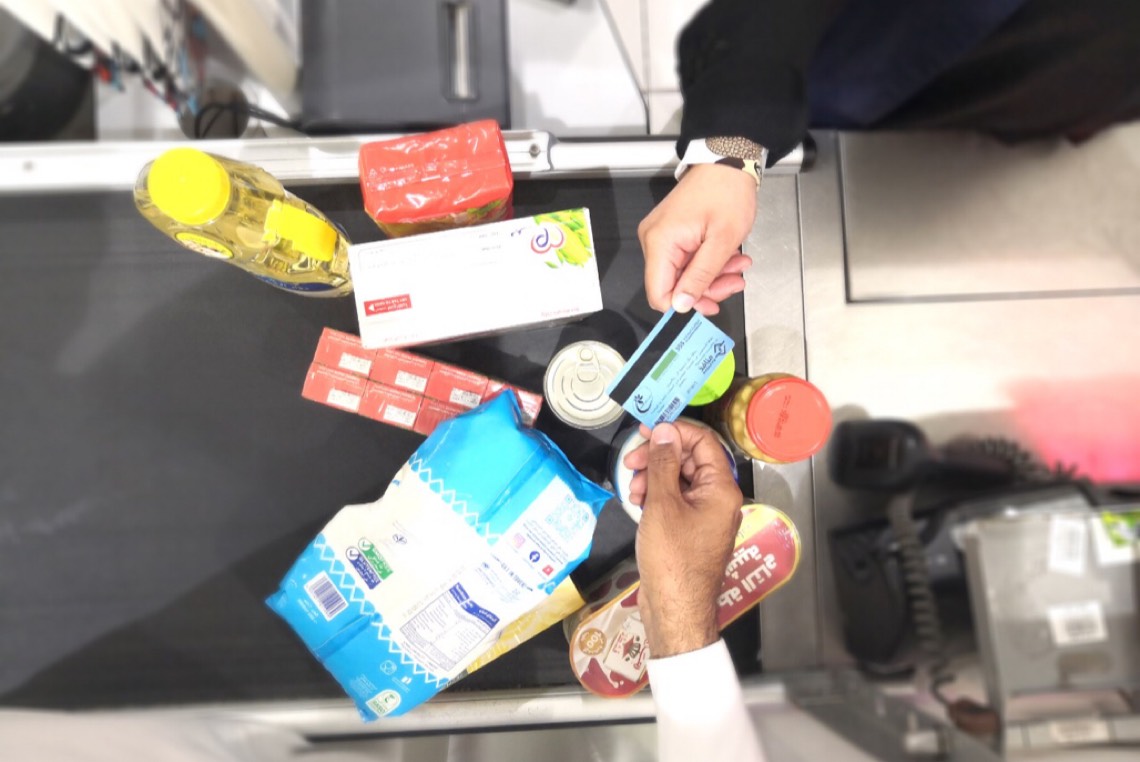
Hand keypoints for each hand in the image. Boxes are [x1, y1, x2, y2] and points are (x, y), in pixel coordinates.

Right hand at [625, 421, 743, 657]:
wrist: (675, 609)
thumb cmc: (671, 557)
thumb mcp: (663, 504)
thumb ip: (663, 464)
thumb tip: (664, 431)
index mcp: (721, 489)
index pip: (703, 442)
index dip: (674, 432)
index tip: (645, 432)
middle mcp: (718, 500)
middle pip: (690, 460)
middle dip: (658, 458)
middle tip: (629, 464)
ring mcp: (705, 516)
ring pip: (680, 481)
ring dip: (653, 478)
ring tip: (632, 492)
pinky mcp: (691, 531)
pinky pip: (676, 501)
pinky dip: (657, 497)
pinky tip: (638, 504)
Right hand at [638, 163, 757, 315]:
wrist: (727, 162)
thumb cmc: (727, 191)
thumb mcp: (721, 241)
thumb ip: (700, 276)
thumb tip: (681, 306)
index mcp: (661, 242)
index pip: (659, 293)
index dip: (684, 306)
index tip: (710, 306)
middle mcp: (654, 240)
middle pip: (672, 285)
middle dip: (706, 289)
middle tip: (734, 283)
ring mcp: (661, 237)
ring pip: (682, 275)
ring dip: (712, 277)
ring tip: (737, 267)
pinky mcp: (671, 234)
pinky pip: (685, 260)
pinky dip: (708, 264)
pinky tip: (728, 259)